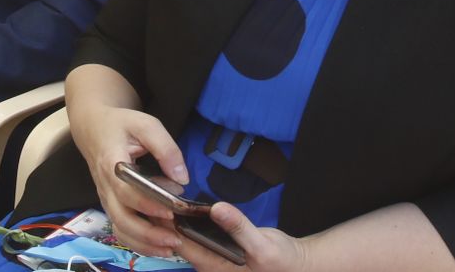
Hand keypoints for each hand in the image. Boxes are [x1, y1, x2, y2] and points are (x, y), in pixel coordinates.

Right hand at [77, 104, 190, 256]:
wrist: (93, 127)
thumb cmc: (121, 124)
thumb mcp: (146, 125)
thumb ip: (165, 148)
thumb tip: (182, 178)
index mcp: (112, 163)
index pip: (126, 190)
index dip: (147, 204)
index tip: (171, 211)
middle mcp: (105, 186)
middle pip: (121, 218)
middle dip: (148, 233)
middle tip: (175, 238)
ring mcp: (106, 198)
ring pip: (120, 228)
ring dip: (144, 243)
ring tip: (170, 246)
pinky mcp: (110, 204)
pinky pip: (120, 229)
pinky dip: (137, 242)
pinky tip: (158, 245)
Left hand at [175, 202, 307, 271]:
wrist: (293, 264)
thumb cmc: (279, 261)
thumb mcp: (262, 246)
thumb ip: (239, 228)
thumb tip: (217, 209)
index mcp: (213, 266)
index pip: (180, 244)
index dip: (168, 224)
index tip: (162, 200)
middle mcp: (207, 264)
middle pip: (179, 240)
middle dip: (168, 219)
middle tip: (161, 191)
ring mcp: (211, 255)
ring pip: (186, 236)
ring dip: (177, 218)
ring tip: (168, 193)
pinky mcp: (216, 247)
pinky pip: (197, 233)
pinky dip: (189, 220)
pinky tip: (185, 205)